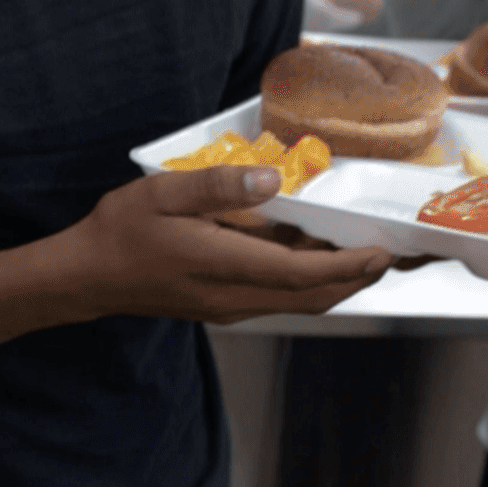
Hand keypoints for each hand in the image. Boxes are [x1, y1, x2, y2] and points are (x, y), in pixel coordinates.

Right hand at [55, 166, 393, 323]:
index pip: (301, 275)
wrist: (87, 277)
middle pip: (314, 297)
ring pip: (302, 301)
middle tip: (400, 254)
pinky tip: (319, 254)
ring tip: (372, 253)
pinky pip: (283, 297)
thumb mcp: (161, 193)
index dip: (349, 266)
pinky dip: (312, 280)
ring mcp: (231, 306)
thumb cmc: (120, 232)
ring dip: (340, 281)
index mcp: (222, 267)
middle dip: (361, 278)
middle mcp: (234, 297)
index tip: (384, 250)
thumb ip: (218, 186)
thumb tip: (272, 180)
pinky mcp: (225, 304)